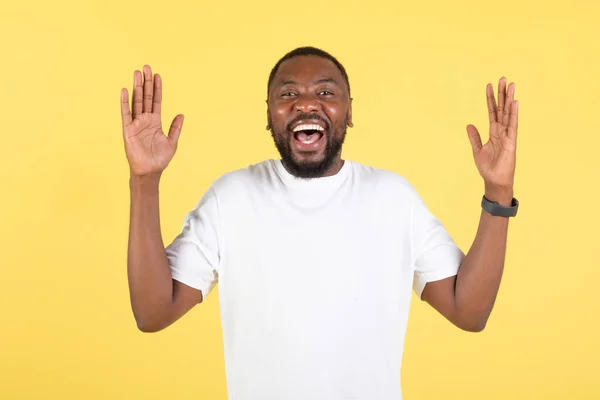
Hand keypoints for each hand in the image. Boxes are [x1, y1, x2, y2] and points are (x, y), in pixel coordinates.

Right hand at [121, 65, 183, 177]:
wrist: (150, 171)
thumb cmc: (159, 159)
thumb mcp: (172, 142)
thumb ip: (175, 128)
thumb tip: (181, 114)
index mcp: (155, 122)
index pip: (156, 101)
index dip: (157, 88)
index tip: (157, 75)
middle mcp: (145, 120)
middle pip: (146, 97)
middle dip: (146, 82)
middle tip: (146, 67)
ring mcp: (136, 123)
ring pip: (136, 101)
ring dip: (137, 87)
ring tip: (137, 73)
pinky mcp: (128, 129)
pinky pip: (126, 113)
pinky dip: (125, 102)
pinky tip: (125, 90)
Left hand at [466, 77, 518, 203]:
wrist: (494, 181)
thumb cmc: (488, 168)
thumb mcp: (477, 150)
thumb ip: (474, 137)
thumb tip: (469, 124)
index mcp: (493, 132)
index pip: (492, 112)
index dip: (490, 99)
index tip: (489, 85)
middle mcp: (502, 131)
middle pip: (502, 108)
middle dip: (502, 94)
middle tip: (503, 78)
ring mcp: (508, 135)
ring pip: (509, 113)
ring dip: (509, 99)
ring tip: (511, 84)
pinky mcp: (511, 141)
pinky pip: (513, 125)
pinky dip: (514, 113)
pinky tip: (515, 102)